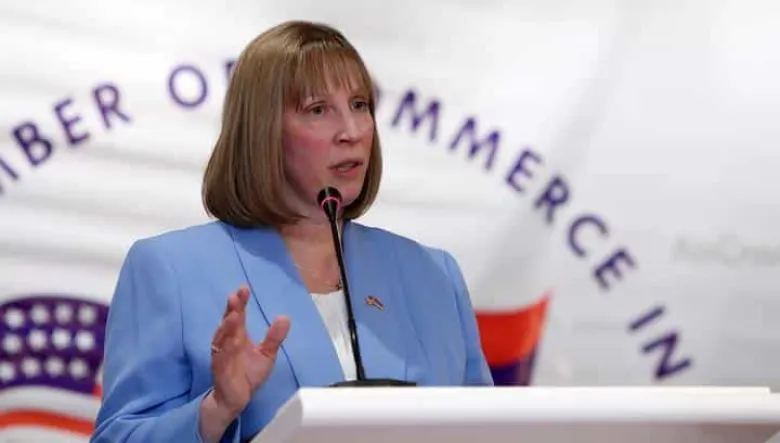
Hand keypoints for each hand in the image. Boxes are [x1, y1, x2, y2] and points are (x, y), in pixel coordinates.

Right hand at [209, 286, 290, 419]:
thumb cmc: (248, 374)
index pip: (237, 316)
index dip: (240, 303)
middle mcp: (227, 343)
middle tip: (235, 296)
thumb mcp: (267, 354)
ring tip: (234, 314)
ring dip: (227, 327)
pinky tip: (230, 341)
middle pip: (228, 323)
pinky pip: (222, 359)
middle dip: (232, 310)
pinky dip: (225, 350)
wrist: (236, 399)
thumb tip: (285, 317)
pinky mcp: (221, 370)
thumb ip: (274, 337)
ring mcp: (222, 356)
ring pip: (223, 339)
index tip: (244, 289)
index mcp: (237, 337)